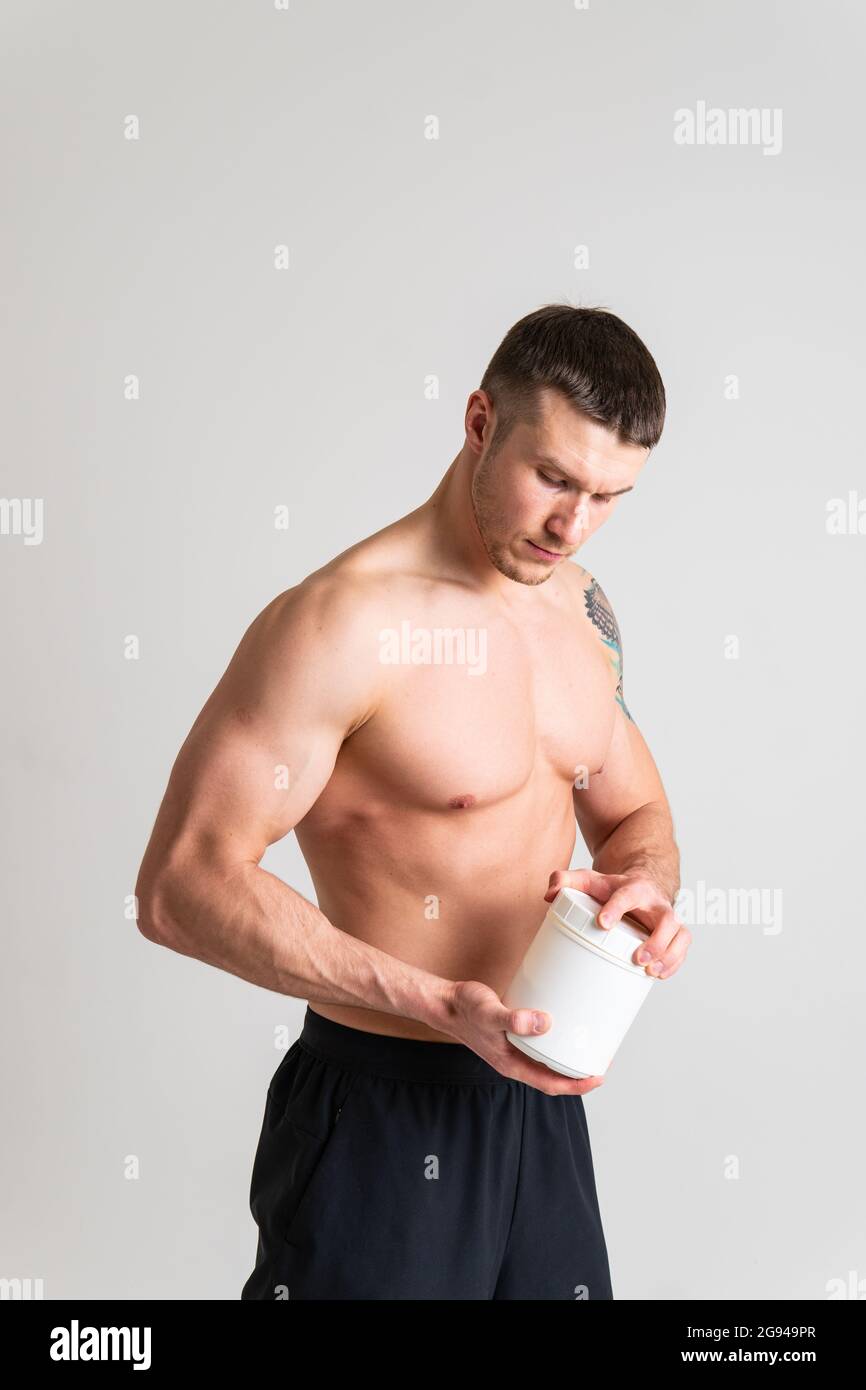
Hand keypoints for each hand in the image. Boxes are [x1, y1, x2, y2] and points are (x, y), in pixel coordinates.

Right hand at [446, 979, 604, 1096]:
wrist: (446, 1002)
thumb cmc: (465, 1009)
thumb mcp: (489, 1013)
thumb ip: (514, 1020)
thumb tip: (544, 1023)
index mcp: (512, 1064)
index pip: (550, 1084)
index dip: (576, 1085)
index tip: (597, 1076)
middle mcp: (515, 1060)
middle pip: (553, 1076)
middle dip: (577, 1073)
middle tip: (600, 1059)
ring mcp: (514, 1049)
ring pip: (547, 1061)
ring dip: (567, 1058)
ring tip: (587, 1045)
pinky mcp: (513, 1035)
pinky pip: (539, 1044)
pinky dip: (555, 1040)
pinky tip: (563, 1026)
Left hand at [545, 866, 691, 980]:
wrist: (641, 885)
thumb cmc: (611, 888)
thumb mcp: (588, 879)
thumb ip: (564, 880)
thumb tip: (549, 895)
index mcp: (634, 887)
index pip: (627, 895)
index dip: (616, 908)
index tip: (602, 924)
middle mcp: (656, 903)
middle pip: (666, 919)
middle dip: (656, 941)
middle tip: (638, 959)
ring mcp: (668, 919)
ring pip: (680, 934)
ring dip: (669, 955)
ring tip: (651, 973)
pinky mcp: (674, 933)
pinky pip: (682, 947)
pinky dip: (675, 962)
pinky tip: (659, 976)